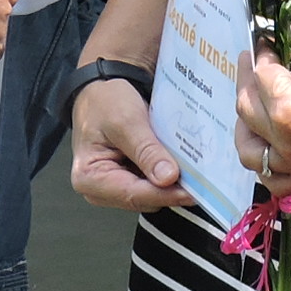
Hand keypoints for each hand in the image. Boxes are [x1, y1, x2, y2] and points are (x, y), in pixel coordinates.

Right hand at [68, 74, 188, 211]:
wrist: (102, 91)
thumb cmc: (105, 102)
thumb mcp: (126, 121)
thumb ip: (147, 151)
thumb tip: (167, 178)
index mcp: (89, 177)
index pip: (133, 195)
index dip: (166, 194)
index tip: (193, 190)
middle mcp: (98, 189)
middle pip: (144, 199)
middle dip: (171, 189)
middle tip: (201, 178)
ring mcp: (113, 188)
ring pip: (151, 195)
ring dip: (171, 184)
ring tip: (193, 170)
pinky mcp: (127, 182)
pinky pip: (152, 186)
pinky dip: (166, 177)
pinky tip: (180, 166)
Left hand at [236, 44, 290, 197]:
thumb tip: (282, 75)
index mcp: (287, 108)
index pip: (260, 78)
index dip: (260, 57)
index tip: (263, 46)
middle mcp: (286, 142)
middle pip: (247, 112)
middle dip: (247, 83)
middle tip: (252, 66)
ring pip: (251, 152)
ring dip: (246, 127)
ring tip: (252, 108)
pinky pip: (274, 181)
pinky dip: (264, 165)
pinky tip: (267, 147)